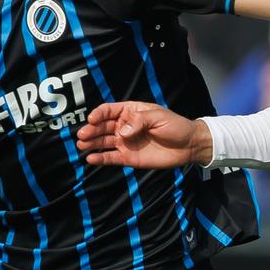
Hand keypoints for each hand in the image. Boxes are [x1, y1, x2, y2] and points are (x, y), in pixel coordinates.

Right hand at [75, 102, 208, 167]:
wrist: (188, 145)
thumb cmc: (175, 125)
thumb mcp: (158, 117)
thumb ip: (139, 121)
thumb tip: (122, 132)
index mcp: (130, 112)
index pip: (109, 111)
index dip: (99, 114)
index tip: (92, 119)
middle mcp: (124, 126)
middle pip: (103, 127)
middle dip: (91, 130)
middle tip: (82, 135)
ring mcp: (125, 142)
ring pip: (104, 142)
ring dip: (92, 144)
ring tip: (81, 146)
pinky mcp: (129, 158)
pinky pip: (111, 158)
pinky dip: (101, 159)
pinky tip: (91, 159)